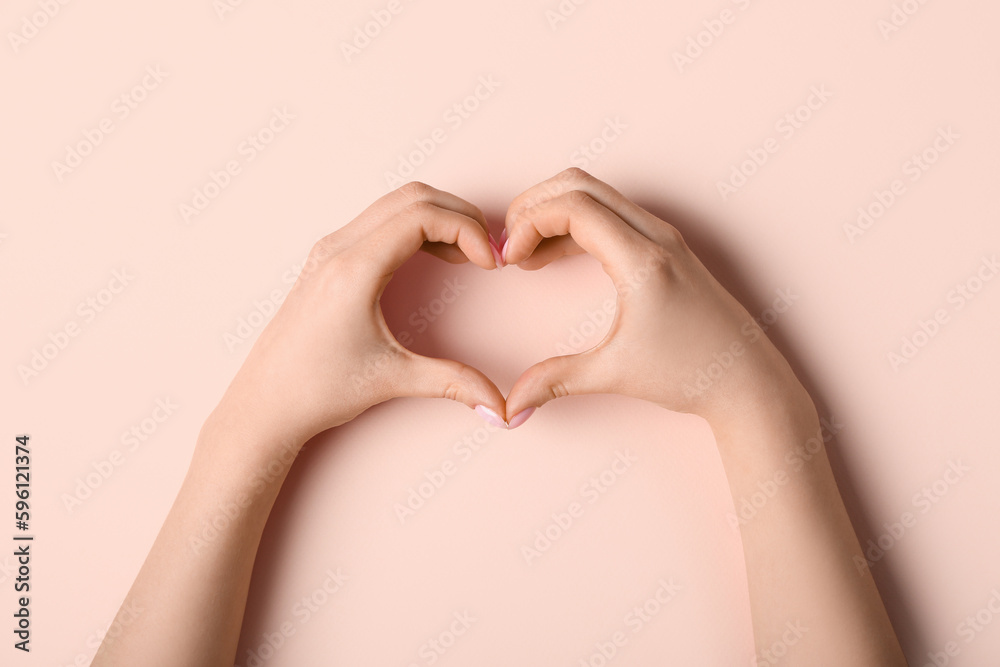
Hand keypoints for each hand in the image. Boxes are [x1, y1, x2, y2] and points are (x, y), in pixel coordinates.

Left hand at [208, 182, 506, 449]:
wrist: (264, 404)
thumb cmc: (315, 390)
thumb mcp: (392, 380)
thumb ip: (453, 383)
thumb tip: (500, 406)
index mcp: (353, 269)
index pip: (422, 215)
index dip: (467, 230)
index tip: (489, 263)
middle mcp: (337, 249)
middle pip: (413, 197)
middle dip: (460, 215)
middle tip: (488, 250)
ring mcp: (329, 250)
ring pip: (395, 204)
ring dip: (438, 218)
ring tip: (468, 255)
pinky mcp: (327, 259)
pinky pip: (379, 221)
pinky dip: (416, 227)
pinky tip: (436, 258)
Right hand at [501, 168, 811, 429]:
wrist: (746, 380)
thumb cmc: (693, 373)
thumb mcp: (615, 374)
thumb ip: (556, 381)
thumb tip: (512, 405)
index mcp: (643, 260)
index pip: (573, 206)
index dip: (529, 223)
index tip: (509, 258)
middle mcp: (656, 236)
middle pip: (580, 185)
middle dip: (534, 206)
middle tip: (508, 243)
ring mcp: (664, 238)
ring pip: (597, 195)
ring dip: (554, 213)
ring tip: (525, 254)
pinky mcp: (666, 247)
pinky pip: (612, 215)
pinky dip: (576, 224)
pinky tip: (554, 257)